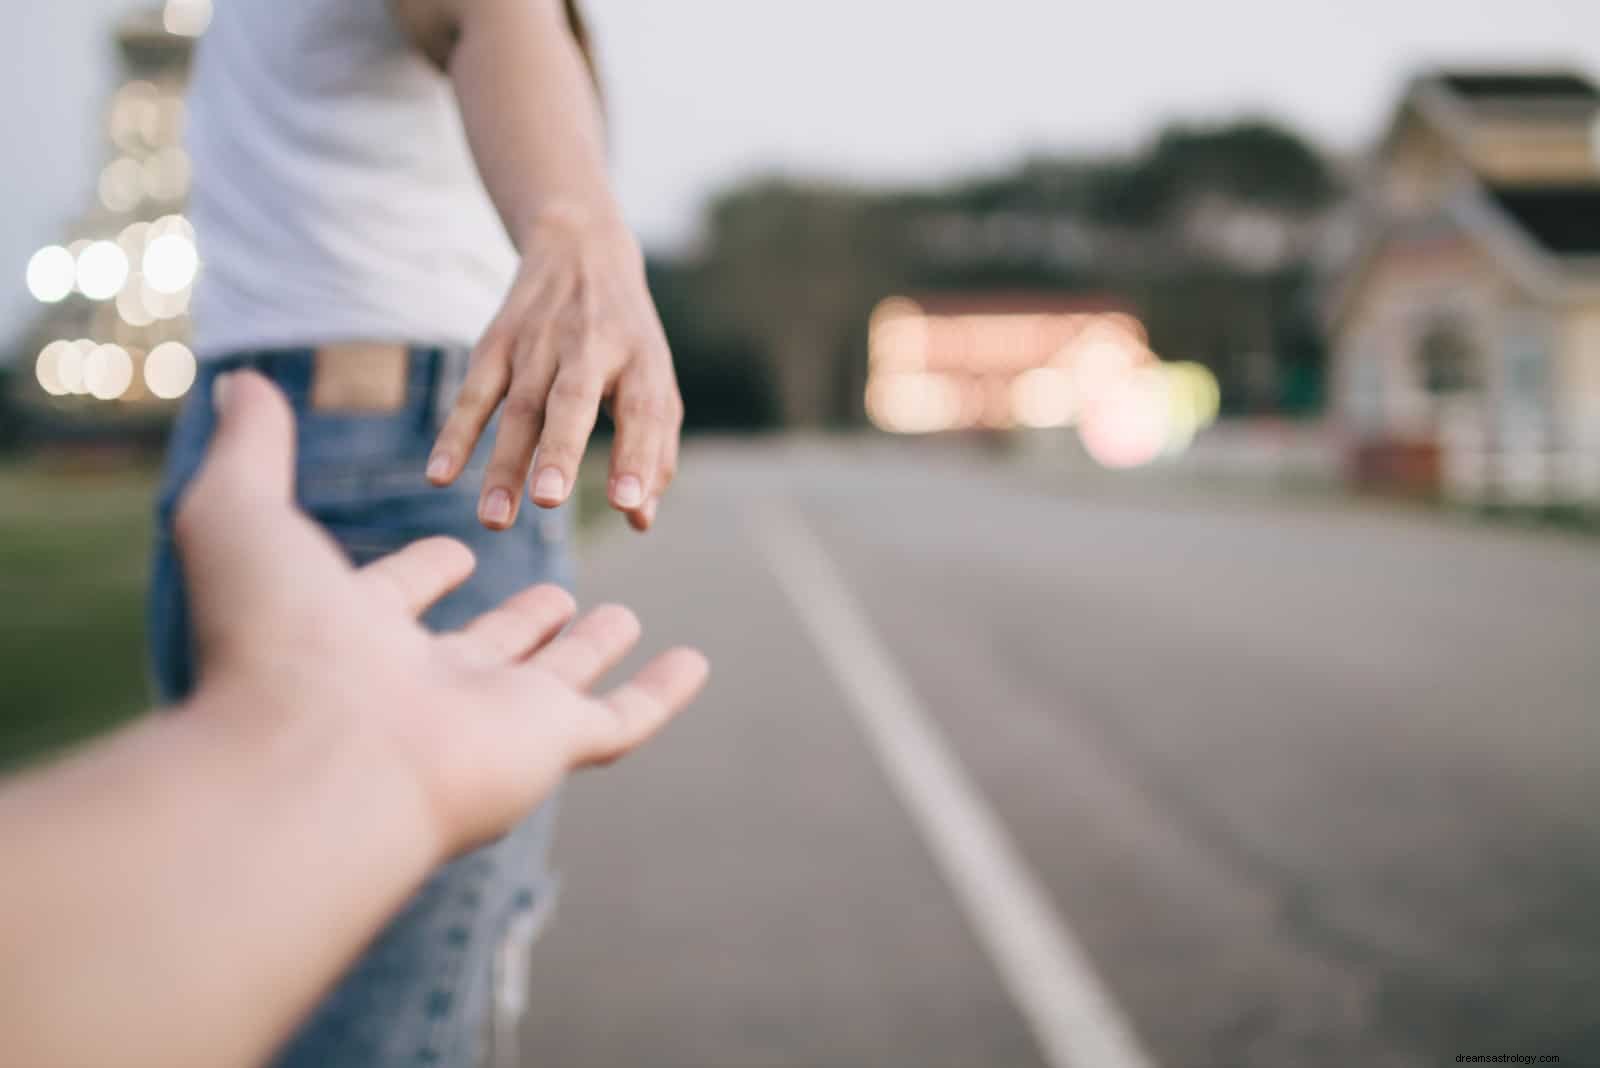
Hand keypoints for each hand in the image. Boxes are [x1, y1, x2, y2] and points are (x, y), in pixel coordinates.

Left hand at [177, 371, 707, 857]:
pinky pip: (622, 718)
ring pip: (557, 680)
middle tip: (557, 595)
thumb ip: (253, 448)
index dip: (422, 572)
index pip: (397, 598)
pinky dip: (660, 692)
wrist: (318, 752)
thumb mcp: (241, 513)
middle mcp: (426, 683)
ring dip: (590, 650)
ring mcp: (493, 719)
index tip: (456, 547)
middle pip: (487, 647)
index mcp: (357, 637)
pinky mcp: (551, 744)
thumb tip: (238, 384)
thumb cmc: (274, 637)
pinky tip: (693, 664)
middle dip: (521, 621)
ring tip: (622, 619)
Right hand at [426, 205, 682, 533]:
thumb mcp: (653, 380)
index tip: (628, 505)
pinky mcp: (496, 342)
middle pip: (572, 401)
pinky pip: (473, 392)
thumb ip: (654, 451)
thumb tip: (640, 520)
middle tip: (550, 498)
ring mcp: (539, 343)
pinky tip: (440, 475)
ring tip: (495, 518)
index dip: (637, 457)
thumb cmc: (626, 338)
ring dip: (505, 463)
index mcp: (641, 359)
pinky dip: (456, 434)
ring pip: (519, 407)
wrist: (580, 244)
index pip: (643, 410)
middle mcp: (591, 347)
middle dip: (561, 450)